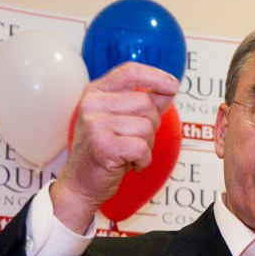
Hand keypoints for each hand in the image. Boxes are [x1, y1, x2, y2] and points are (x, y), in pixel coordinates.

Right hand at [50, 62, 178, 232]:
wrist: (81, 183)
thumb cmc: (104, 152)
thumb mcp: (122, 121)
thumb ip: (144, 104)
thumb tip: (168, 89)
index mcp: (96, 92)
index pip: (130, 71)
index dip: (156, 76)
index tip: (173, 85)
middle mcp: (92, 104)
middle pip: (145, 102)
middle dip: (152, 124)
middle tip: (137, 140)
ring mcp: (95, 124)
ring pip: (146, 126)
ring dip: (147, 145)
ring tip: (130, 153)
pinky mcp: (102, 146)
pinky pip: (141, 147)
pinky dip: (144, 160)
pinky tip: (131, 164)